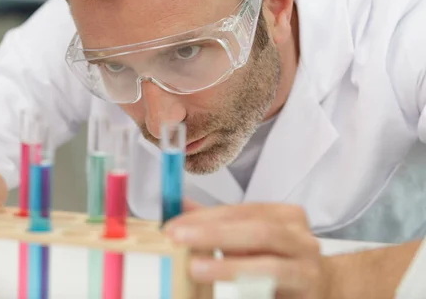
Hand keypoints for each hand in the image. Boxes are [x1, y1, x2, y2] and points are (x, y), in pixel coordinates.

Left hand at [165, 200, 330, 298]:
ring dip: (229, 267)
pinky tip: (224, 291)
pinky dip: (246, 289)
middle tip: (179, 238)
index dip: (206, 217)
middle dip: (215, 234)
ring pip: (270, 267)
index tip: (173, 225)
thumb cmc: (279, 259)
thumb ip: (218, 221)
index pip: (242, 211)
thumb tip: (180, 206)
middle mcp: (302, 240)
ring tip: (195, 268)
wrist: (323, 289)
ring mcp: (308, 270)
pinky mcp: (307, 296)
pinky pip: (273, 291)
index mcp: (287, 216)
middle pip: (258, 232)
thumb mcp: (251, 234)